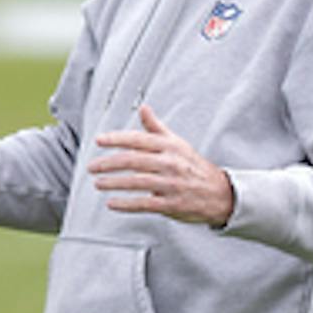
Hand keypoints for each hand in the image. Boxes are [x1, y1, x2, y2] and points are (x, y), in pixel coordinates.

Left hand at [89, 103, 234, 226]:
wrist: (221, 194)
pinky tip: (111, 203)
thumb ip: (157, 128)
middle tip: (91, 167)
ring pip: (136, 182)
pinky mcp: (172, 204)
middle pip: (133, 161)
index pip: (138, 140)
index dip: (116, 139)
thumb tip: (143, 108)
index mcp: (170, 147)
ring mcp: (172, 184)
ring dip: (114, 183)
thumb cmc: (194, 167)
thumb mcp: (178, 144)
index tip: (98, 140)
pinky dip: (126, 204)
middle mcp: (170, 163)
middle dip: (109, 163)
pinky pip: (145, 204)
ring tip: (97, 183)